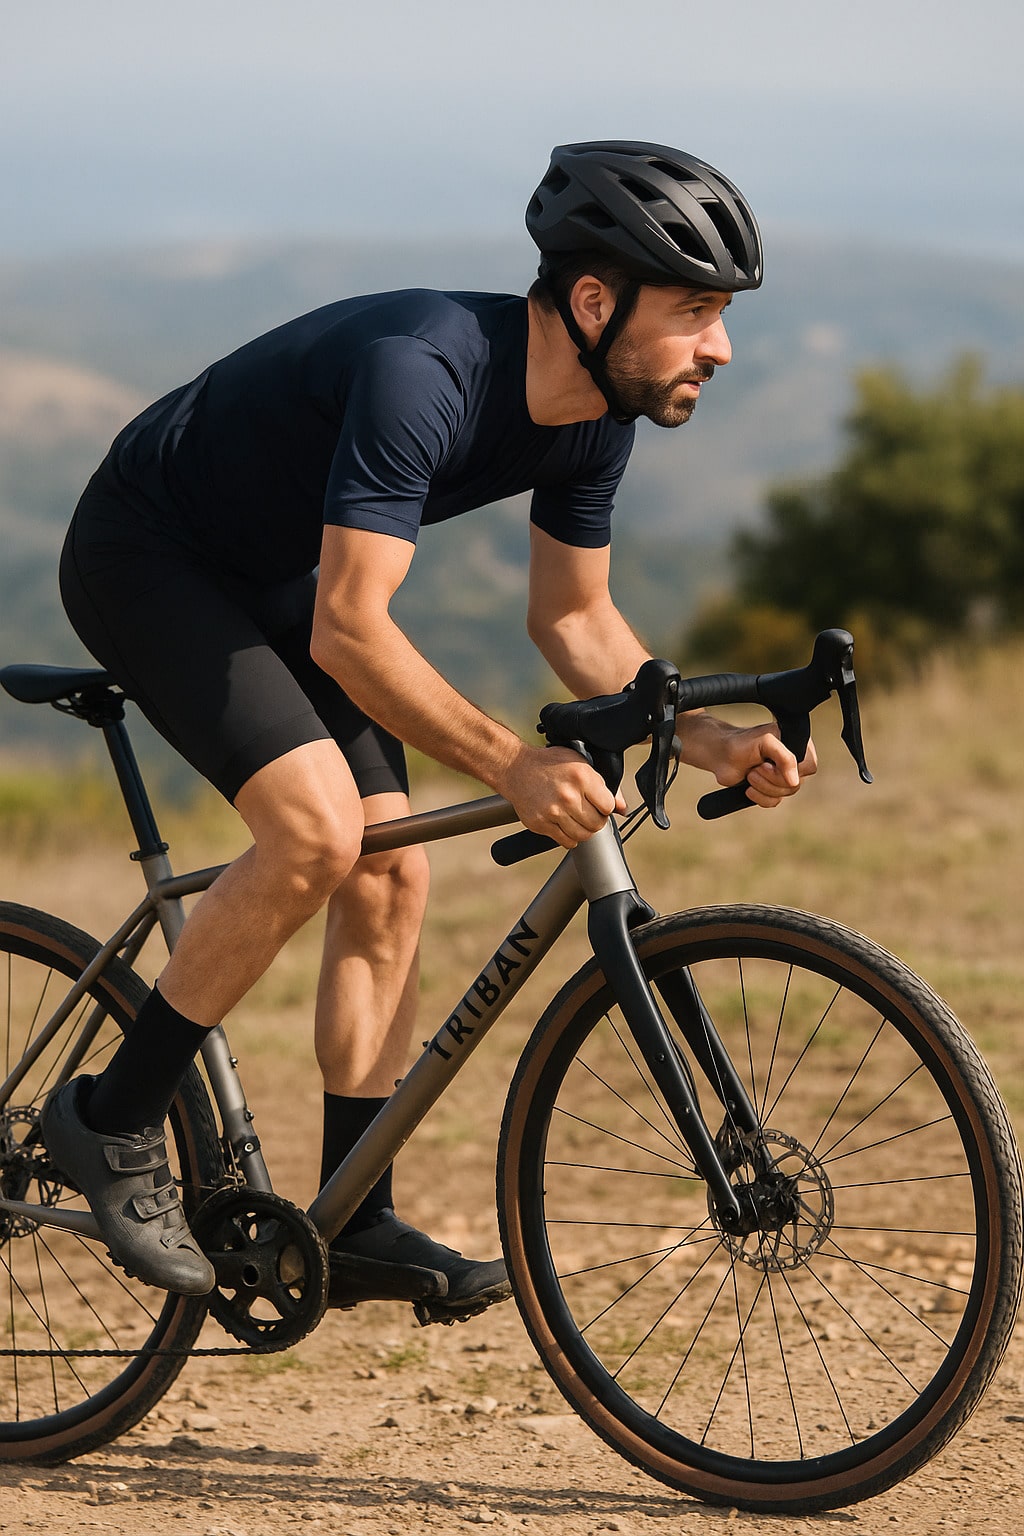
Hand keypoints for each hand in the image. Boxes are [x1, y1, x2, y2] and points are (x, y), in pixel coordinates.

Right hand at [497, 746, 627, 847]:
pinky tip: (565, 824)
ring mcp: (553, 811)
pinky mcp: (541, 823)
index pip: (608, 807)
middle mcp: (568, 795)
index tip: (598, 804)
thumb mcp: (580, 763)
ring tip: (576, 818)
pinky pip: (566, 841)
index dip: (605, 807)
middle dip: (596, 820)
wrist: (516, 768)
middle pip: (597, 824)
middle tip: (588, 812)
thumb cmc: (550, 764)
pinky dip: (569, 837)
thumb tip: (622, 808)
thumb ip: (604, 785)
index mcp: (581, 777)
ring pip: (583, 836)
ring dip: (583, 830)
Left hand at [678, 712, 816, 809]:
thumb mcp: (766, 743)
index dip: (790, 769)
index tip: (768, 762)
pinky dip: (759, 797)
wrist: (720, 756)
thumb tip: (794, 782)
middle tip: (756, 767)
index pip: (809, 766)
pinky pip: (774, 802)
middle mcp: (793, 762)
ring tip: (750, 774)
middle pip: (796, 784)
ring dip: (763, 786)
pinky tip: (748, 788)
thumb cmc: (741, 743)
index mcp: (797, 745)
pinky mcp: (771, 790)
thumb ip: (785, 758)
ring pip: (785, 794)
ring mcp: (782, 777)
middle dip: (771, 778)